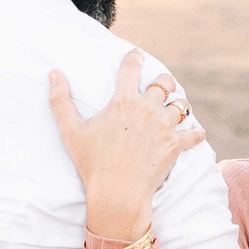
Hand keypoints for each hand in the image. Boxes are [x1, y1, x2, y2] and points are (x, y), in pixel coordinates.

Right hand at [48, 53, 204, 241]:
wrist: (117, 192)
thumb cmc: (92, 164)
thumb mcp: (71, 131)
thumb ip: (61, 101)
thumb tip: (53, 73)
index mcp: (123, 101)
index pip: (131, 68)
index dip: (134, 58)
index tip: (137, 56)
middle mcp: (146, 109)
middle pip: (164, 83)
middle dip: (164, 82)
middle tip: (161, 86)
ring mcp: (163, 127)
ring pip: (181, 106)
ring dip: (178, 107)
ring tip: (175, 111)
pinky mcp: (175, 145)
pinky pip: (194, 134)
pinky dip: (195, 134)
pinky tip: (195, 134)